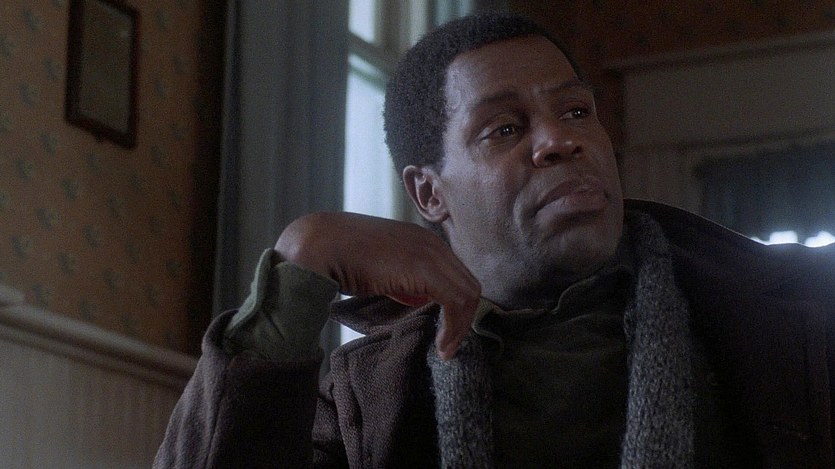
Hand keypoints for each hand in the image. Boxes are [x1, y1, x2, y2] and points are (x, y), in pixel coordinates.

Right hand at [275, 212, 480, 358]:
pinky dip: (455, 326)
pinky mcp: (425, 268)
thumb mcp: (381, 270)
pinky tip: (441, 345)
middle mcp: (431, 242)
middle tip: (449, 345)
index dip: (456, 306)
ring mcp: (430, 252)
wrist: (320, 245)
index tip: (445, 332)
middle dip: (464, 318)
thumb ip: (402, 282)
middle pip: (468, 283)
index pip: (457, 275)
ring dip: (461, 326)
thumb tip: (417, 300)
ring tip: (445, 349)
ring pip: (468, 293)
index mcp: (422, 240)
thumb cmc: (342, 258)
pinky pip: (457, 300)